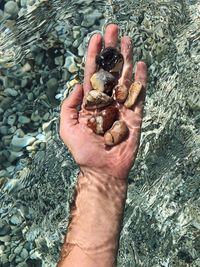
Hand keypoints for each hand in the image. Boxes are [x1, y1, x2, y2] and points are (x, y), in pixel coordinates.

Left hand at [60, 24, 147, 179]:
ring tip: (128, 41)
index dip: (94, 56)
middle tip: (114, 31)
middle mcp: (106, 101)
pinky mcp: (135, 115)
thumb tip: (77, 86)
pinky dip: (140, 80)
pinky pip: (139, 95)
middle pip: (110, 71)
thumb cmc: (83, 151)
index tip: (96, 38)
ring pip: (125, 78)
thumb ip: (69, 105)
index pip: (92, 74)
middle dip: (112, 51)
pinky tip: (141, 65)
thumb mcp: (67, 127)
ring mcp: (122, 107)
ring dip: (127, 59)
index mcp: (90, 103)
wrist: (102, 169)